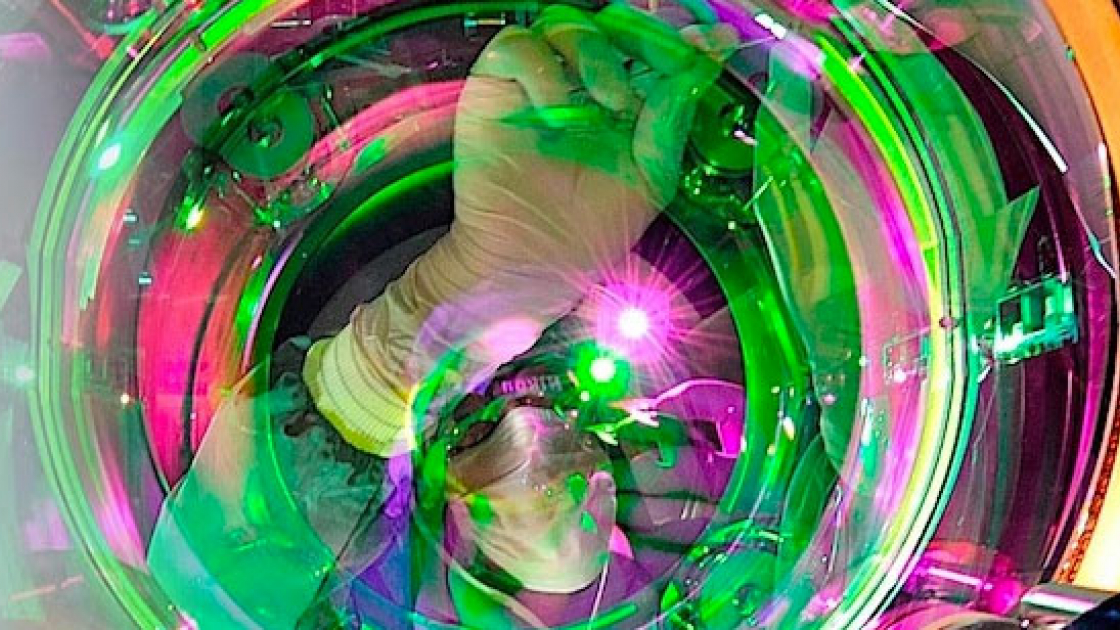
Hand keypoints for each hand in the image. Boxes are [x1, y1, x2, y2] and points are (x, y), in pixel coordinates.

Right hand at [302, 5, 737, 455]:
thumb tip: (704, 62)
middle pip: (612, 22)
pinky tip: (558, 111)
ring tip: (613, 102)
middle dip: (645, 36)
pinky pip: (517, 47)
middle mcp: (582, 81)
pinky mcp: (497, 86)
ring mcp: (540, 80)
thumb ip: (670, 120)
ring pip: (566, 23)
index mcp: (624, 99)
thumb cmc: (592, 227)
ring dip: (597, 53)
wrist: (535, 263)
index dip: (681, 40)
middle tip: (665, 62)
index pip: (652, 49)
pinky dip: (543, 69)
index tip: (713, 45)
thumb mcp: (651, 176)